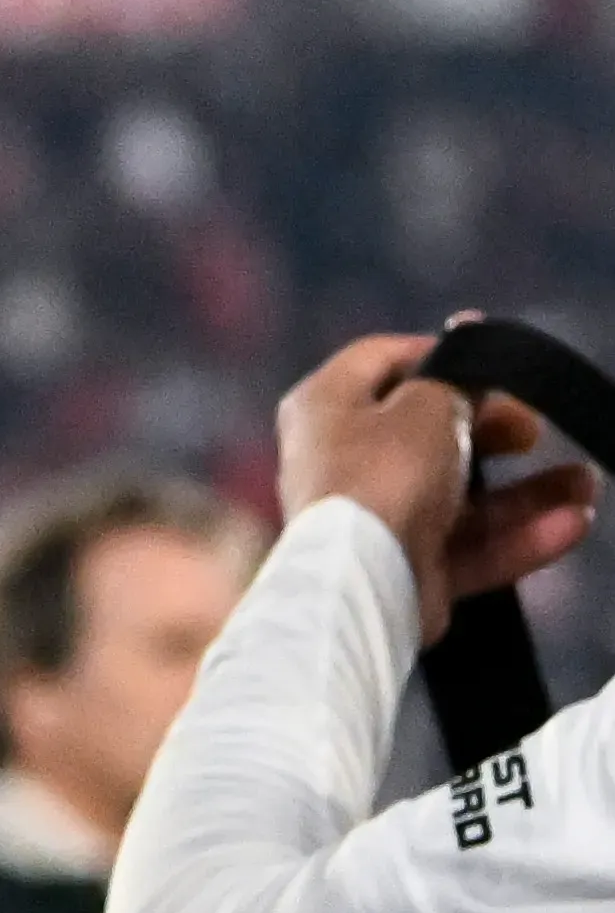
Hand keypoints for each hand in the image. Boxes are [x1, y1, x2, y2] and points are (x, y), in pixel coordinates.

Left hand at [278, 333, 597, 647]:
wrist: (361, 581)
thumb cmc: (385, 473)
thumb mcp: (427, 408)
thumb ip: (456, 376)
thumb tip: (469, 330)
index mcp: (326, 404)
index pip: (381, 360)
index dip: (441, 356)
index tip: (497, 364)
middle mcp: (342, 457)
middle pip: (427, 430)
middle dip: (493, 428)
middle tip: (536, 428)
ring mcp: (375, 516)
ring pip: (460, 495)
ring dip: (526, 490)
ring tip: (586, 483)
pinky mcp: (406, 567)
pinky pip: (468, 544)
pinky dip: (518, 535)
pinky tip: (574, 523)